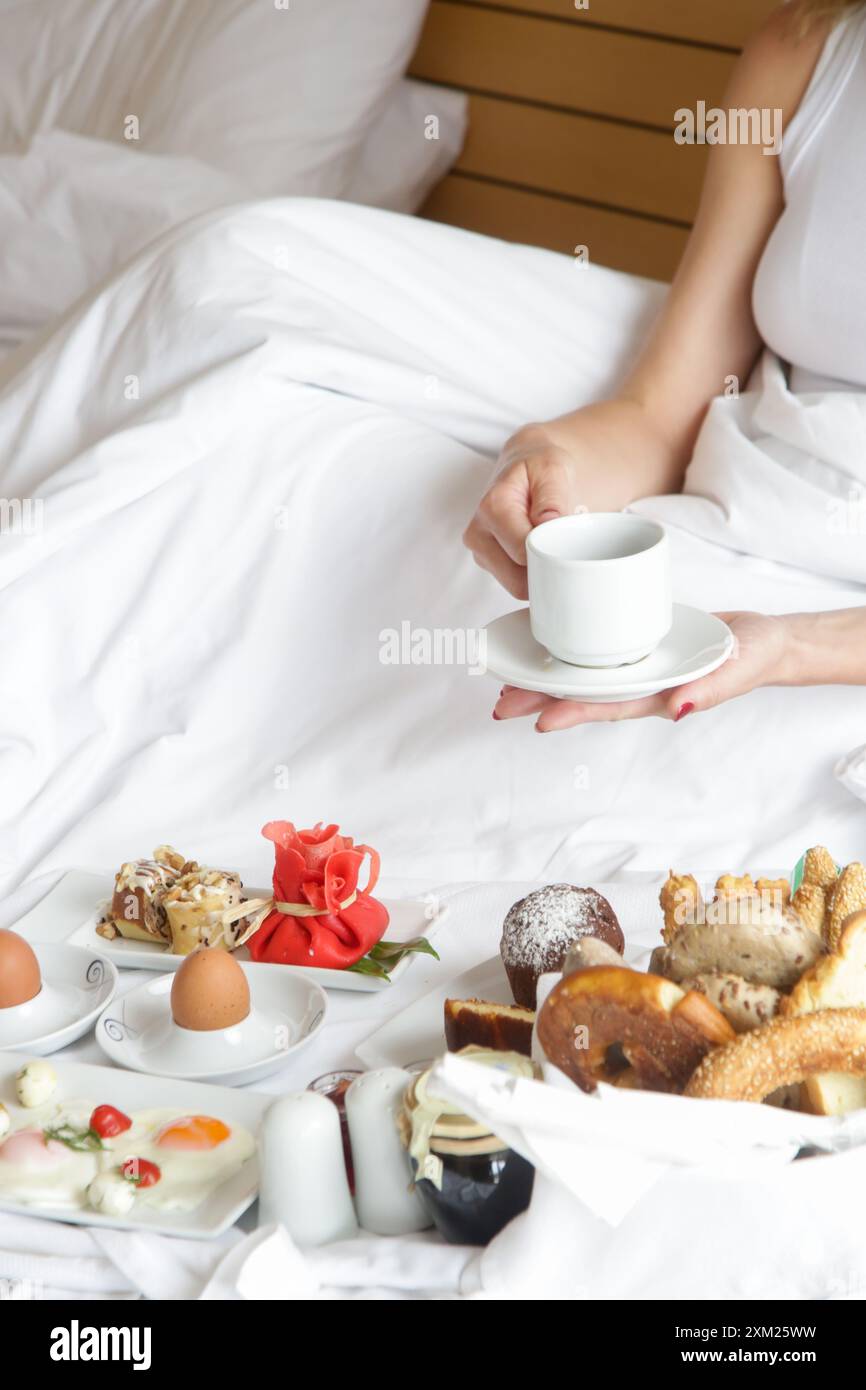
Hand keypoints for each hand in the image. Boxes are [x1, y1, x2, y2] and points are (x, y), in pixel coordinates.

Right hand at [463, 427, 584, 599]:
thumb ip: (553, 497)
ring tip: (551, 545)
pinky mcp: (488, 563)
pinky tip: (541, 552)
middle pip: (518, 580)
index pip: (525, 555)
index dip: (552, 554)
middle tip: (565, 545)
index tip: (569, 540)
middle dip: (546, 569)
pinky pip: (516, 584)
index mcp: (492, 508)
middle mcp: (478, 533)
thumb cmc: (541, 467)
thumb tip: (547, 524)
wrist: (528, 466)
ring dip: (540, 573)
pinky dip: (534, 574)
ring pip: (517, 587)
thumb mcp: (553, 468)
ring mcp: (481, 552)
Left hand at [492, 612, 789, 730]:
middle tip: (500, 703)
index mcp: (658, 697)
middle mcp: (640, 687)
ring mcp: (637, 669)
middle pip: (584, 695)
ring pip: (584, 677)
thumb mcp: (736, 671)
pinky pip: (598, 652)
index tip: (538, 720)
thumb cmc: (753, 659)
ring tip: (507, 684)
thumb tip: (677, 709)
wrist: (763, 641)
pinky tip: (544, 647)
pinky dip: (570, 653)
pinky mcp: (637, 645)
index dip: (572, 713)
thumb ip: (709, 690)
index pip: (607, 706)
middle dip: (541, 700)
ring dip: (546, 681)